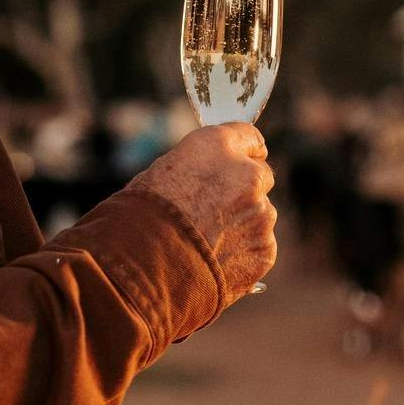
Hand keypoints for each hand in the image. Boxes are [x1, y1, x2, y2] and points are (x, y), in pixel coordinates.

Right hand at [131, 123, 276, 300]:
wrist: (143, 267)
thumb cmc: (139, 218)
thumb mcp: (162, 174)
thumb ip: (198, 170)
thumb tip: (211, 178)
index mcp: (217, 146)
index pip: (249, 137)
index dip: (246, 150)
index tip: (247, 157)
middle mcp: (247, 175)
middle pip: (260, 177)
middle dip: (245, 191)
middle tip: (219, 210)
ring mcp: (261, 214)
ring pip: (260, 216)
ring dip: (243, 225)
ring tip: (207, 244)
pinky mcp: (264, 249)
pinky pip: (259, 247)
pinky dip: (244, 254)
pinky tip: (215, 262)